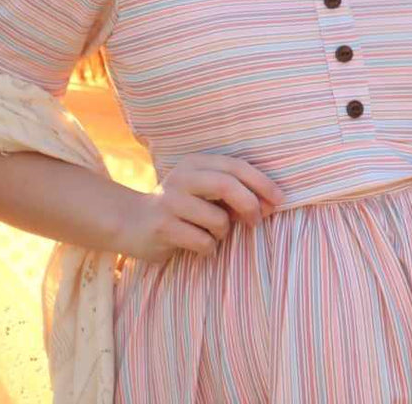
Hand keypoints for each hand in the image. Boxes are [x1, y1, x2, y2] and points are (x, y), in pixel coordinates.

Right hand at [117, 153, 285, 263]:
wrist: (131, 221)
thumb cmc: (181, 206)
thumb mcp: (205, 191)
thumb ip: (235, 193)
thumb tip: (271, 205)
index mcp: (196, 163)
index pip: (236, 166)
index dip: (262, 182)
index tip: (280, 199)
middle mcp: (181, 178)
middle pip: (227, 185)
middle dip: (250, 204)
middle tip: (257, 220)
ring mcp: (169, 202)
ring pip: (217, 220)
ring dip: (223, 232)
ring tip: (211, 233)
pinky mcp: (162, 227)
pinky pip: (203, 241)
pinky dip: (208, 247)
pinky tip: (197, 244)